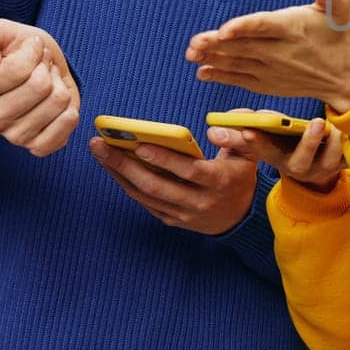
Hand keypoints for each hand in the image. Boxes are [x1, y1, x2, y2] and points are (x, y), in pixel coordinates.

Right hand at [0, 19, 80, 156]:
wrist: (39, 67)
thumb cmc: (15, 49)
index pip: (17, 69)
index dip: (33, 50)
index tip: (31, 47)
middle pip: (40, 86)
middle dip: (47, 67)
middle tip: (41, 66)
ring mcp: (13, 136)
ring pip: (58, 101)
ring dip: (60, 84)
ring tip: (48, 82)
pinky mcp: (37, 147)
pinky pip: (66, 128)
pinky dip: (70, 110)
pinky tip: (58, 104)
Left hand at [87, 133, 258, 234]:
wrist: (241, 216)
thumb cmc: (240, 175)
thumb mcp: (249, 154)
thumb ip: (239, 135)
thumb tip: (213, 128)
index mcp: (219, 181)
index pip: (188, 171)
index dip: (163, 159)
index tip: (139, 144)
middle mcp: (199, 201)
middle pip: (156, 185)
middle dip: (125, 164)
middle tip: (101, 144)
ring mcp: (183, 214)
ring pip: (145, 195)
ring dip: (119, 173)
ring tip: (100, 151)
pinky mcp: (172, 220)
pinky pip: (144, 202)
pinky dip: (126, 184)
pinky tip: (112, 167)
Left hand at [186, 0, 349, 113]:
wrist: (345, 76)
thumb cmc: (338, 35)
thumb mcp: (340, 8)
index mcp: (294, 29)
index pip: (264, 27)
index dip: (242, 28)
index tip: (222, 30)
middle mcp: (281, 52)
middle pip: (244, 46)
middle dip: (216, 45)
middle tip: (193, 43)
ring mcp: (272, 70)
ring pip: (238, 63)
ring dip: (213, 59)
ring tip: (191, 54)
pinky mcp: (267, 83)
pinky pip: (240, 80)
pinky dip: (221, 76)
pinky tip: (203, 71)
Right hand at [209, 110, 346, 193]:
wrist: (316, 163)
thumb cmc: (284, 142)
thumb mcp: (264, 137)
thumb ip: (242, 129)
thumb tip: (214, 130)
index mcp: (275, 158)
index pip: (262, 151)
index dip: (254, 143)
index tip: (248, 131)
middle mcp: (297, 167)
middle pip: (300, 161)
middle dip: (307, 142)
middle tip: (315, 122)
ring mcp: (321, 167)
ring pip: (329, 158)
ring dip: (334, 141)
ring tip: (335, 125)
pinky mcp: (343, 164)